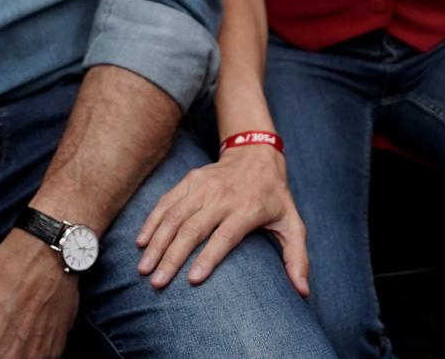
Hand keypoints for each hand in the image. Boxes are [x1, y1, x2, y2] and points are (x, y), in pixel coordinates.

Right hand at [135, 145, 309, 293]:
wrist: (256, 153)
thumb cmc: (275, 196)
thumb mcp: (293, 224)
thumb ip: (297, 258)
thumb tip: (303, 291)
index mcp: (247, 210)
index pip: (224, 237)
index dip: (208, 258)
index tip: (192, 280)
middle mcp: (222, 197)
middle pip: (192, 229)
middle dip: (171, 257)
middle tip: (156, 282)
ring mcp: (203, 186)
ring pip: (174, 216)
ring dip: (156, 242)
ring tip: (143, 267)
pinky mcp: (190, 179)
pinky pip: (166, 202)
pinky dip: (152, 221)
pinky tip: (141, 241)